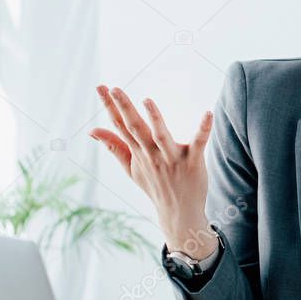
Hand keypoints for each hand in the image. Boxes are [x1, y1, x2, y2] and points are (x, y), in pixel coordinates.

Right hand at [89, 85, 217, 257]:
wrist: (178, 212)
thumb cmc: (155, 185)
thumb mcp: (131, 167)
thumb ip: (114, 146)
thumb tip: (92, 130)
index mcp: (138, 152)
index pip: (120, 125)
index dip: (110, 106)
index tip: (100, 87)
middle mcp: (152, 154)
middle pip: (136, 128)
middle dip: (125, 108)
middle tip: (115, 88)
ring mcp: (172, 158)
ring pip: (161, 136)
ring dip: (155, 119)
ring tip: (147, 100)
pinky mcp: (193, 162)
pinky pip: (198, 143)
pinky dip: (203, 129)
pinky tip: (208, 114)